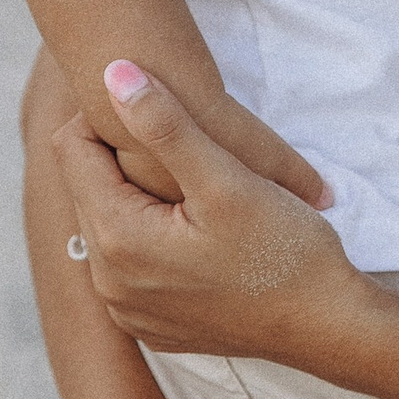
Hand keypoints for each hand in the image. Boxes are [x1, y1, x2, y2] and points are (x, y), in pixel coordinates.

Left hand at [57, 62, 353, 362]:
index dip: (109, 116)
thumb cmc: (286, 252)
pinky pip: (130, 265)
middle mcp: (107, 282)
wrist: (326, 327)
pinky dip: (152, 238)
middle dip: (123, 158)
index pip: (72, 150)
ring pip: (109, 226)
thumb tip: (112, 70)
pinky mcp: (150, 325)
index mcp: (118, 239)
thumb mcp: (227, 180)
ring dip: (138, 197)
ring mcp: (127, 310)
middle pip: (88, 189)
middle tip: (185, 142)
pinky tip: (199, 231)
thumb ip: (165, 124)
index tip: (158, 107)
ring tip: (196, 183)